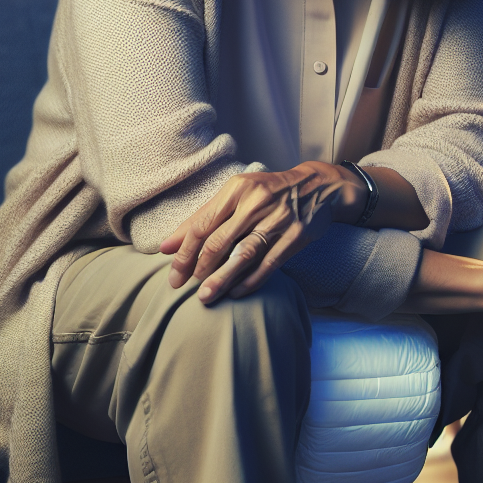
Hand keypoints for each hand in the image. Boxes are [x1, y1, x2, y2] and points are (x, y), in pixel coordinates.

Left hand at [159, 162, 366, 303]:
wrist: (317, 186)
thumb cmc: (268, 191)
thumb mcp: (236, 194)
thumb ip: (202, 217)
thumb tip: (165, 246)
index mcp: (238, 189)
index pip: (202, 224)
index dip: (184, 252)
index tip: (174, 275)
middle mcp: (256, 202)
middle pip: (219, 241)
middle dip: (198, 268)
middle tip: (185, 288)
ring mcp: (278, 220)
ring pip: (242, 254)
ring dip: (221, 279)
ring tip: (205, 296)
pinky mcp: (295, 236)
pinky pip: (268, 263)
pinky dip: (250, 281)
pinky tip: (236, 292)